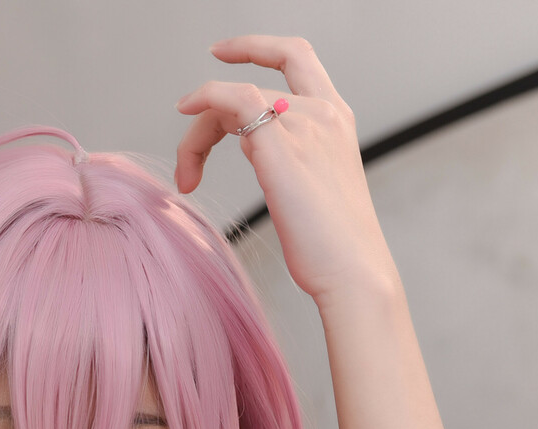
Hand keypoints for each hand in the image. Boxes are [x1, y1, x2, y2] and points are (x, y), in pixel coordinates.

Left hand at [174, 35, 396, 305]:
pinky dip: (203, 101)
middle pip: (260, 77)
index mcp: (337, 119)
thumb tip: (254, 149)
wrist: (352, 271)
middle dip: (222, 87)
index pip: (299, 59)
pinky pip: (231, 100)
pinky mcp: (279, 145)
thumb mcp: (311, 188)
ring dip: (198, 135)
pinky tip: (185, 122)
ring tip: (187, 176)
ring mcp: (304, 124)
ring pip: (234, 97)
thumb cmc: (332, 245)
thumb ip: (288, 157)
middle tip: (191, 146)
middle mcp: (324, 112)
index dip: (259, 47)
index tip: (223, 52)